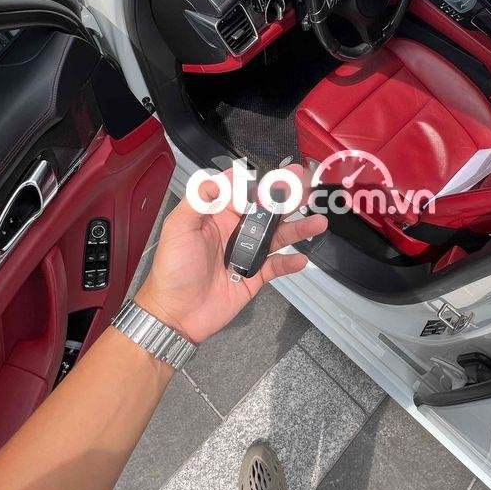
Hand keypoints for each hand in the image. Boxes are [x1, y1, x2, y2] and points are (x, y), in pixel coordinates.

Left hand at [134, 165, 326, 343]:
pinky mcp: (254, 277)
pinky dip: (290, 263)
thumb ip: (199, 199)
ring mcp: (246, 254)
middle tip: (307, 186)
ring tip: (318, 222)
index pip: (245, 193)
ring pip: (277, 237)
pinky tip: (301, 259)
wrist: (175, 314)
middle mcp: (234, 232)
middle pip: (266, 211)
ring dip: (298, 228)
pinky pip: (276, 266)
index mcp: (216, 216)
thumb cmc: (172, 270)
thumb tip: (226, 177)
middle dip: (287, 198)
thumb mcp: (178, 227)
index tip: (280, 175)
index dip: (263, 183)